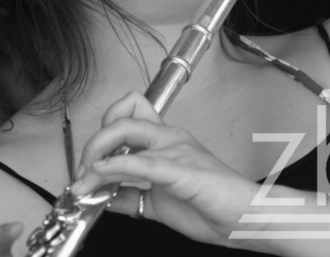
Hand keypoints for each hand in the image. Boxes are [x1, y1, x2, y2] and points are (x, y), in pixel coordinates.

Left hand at [71, 91, 258, 245]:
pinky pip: (143, 162)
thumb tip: (100, 195)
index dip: (102, 131)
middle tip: (82, 174)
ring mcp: (177, 148)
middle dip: (92, 142)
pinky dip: (115, 166)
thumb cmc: (211, 207)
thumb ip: (131, 195)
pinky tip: (100, 175)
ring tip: (83, 182)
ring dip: (95, 154)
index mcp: (165, 139)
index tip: (88, 166)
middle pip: (121, 114)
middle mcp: (169, 135)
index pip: (128, 111)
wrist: (248, 219)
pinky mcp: (183, 169)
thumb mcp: (159, 202)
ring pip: (125, 130)